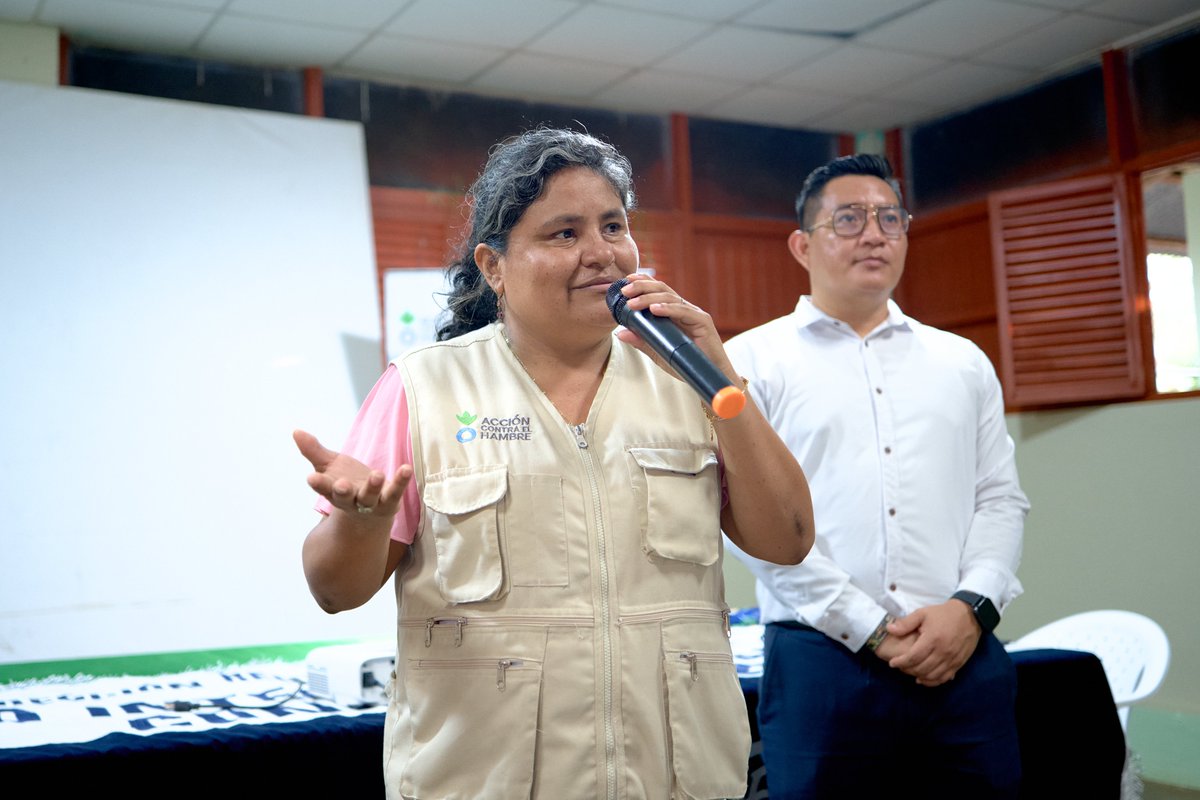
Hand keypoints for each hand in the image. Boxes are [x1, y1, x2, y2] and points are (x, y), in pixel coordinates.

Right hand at [293, 429, 411, 520]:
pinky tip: (406, 469)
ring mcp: (371, 502)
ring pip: (370, 497)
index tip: (311, 478)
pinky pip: (395, 492)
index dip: (318, 484)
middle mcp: (350, 499)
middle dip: (343, 491)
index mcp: (332, 491)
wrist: (369, 512)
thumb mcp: (328, 466)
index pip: (323, 488)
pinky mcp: (389, 501)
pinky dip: (400, 481)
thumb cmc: (346, 484)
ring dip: (373, 487)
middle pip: (345, 497)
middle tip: (342, 485)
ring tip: (377, 474)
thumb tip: (296, 431)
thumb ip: (313, 451)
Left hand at [612, 274, 737, 381]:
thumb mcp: (658, 352)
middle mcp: (684, 309)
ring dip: (648, 298)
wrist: (710, 378)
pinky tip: (654, 309)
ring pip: (670, 297)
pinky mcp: (703, 322)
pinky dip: (668, 308)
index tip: (625, 281)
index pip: (657, 291)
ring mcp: (694, 314)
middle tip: (624, 290)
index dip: (643, 282)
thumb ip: (642, 342)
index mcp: (674, 313)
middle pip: (662, 289)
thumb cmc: (687, 364)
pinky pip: (683, 311)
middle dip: (642, 287)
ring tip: (632, 303)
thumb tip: (620, 333)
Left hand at [883, 601, 980, 686]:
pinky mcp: (959, 663)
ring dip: (919, 676)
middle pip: (922, 668)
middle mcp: (943, 652)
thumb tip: (889, 629)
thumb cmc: (944, 614)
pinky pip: (944, 678)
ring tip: (910, 672)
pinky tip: (924, 679)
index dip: (901, 662)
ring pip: (932, 676)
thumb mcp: (923, 613)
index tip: (892, 663)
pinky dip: (932, 681)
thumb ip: (906, 623)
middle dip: (907, 670)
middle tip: (900, 667)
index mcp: (932, 639)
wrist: (970, 615)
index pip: (913, 657)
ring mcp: (952, 659)